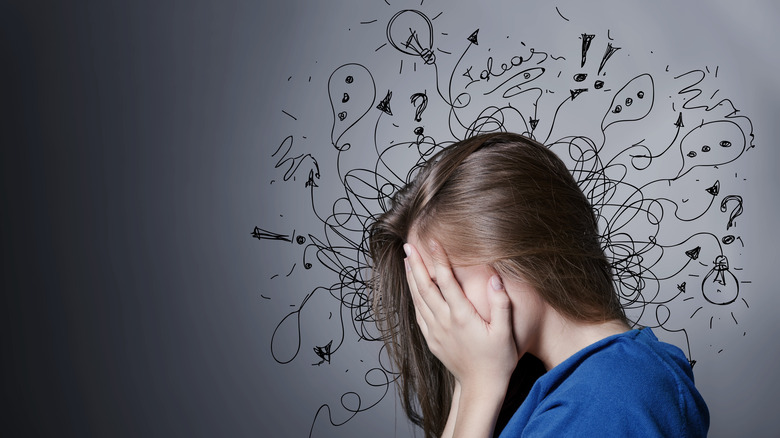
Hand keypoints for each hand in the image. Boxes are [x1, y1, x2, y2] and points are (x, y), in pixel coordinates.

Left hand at [403, 241, 518, 391]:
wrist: (481, 387)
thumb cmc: (498, 360)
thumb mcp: (505, 333)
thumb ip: (501, 304)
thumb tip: (494, 277)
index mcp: (462, 316)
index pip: (446, 281)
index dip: (438, 259)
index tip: (432, 241)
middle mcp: (444, 322)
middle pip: (425, 287)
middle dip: (416, 264)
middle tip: (408, 245)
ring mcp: (435, 331)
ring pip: (418, 299)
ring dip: (411, 278)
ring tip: (407, 260)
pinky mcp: (432, 340)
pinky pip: (418, 314)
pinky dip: (413, 297)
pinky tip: (413, 288)